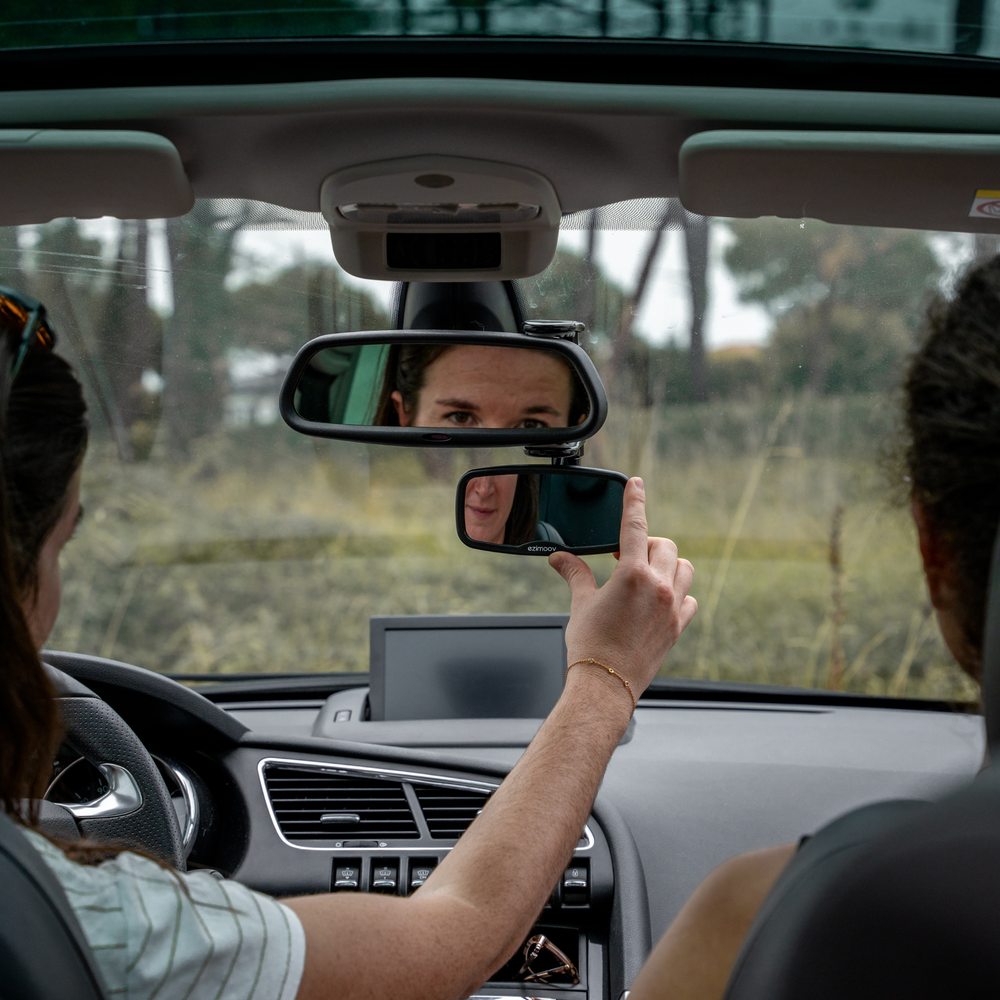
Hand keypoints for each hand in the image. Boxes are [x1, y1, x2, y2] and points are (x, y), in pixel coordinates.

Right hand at [548, 477, 696, 699]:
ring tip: (648, 574)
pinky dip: (680, 593)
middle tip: (626, 556)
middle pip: (664, 545)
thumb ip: (575, 574)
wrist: (605, 685)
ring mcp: (673, 607)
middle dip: (647, 544)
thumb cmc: (590, 645)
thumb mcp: (581, 603)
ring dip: (668, 564)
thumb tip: (559, 559)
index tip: (637, 484)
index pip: (635, 526)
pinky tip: (663, 600)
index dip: (635, 500)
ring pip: (684, 567)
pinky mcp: (678, 627)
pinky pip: (691, 599)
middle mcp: (658, 587)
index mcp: (632, 575)